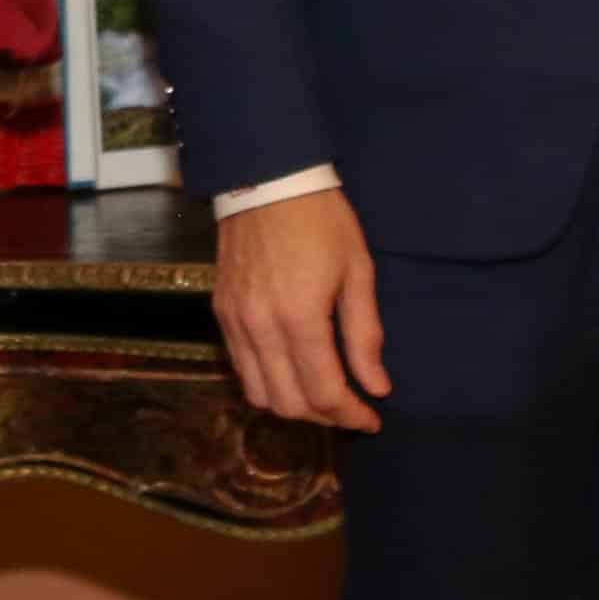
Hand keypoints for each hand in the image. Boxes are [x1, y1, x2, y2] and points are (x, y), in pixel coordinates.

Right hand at [213, 187, 391, 431]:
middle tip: (351, 410)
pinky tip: (292, 373)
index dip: (351, 414)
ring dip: (293, 406)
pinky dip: (268, 383)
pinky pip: (241, 368)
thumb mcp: (357, 271)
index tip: (372, 419)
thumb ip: (364, 335)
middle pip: (289, 404)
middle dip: (324, 417)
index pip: (324, 392)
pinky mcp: (221, 314)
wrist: (266, 180)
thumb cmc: (321, 221)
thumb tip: (377, 386)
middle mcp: (260, 328)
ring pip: (259, 394)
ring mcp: (235, 323)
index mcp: (300, 317)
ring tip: (322, 396)